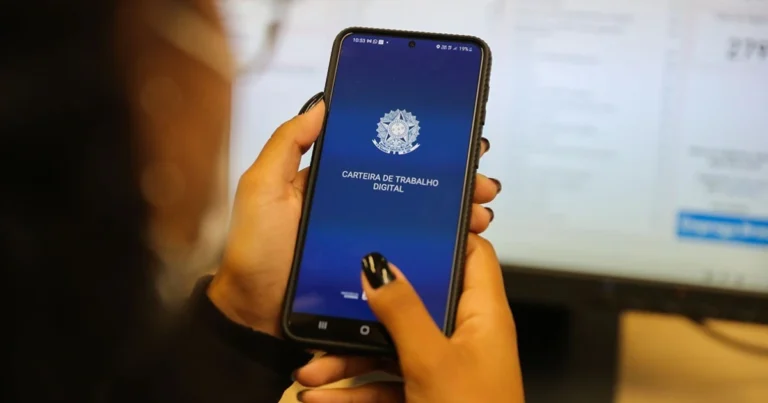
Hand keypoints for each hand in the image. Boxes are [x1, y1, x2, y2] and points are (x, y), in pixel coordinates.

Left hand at [208, 93, 501, 335]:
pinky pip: (413, 257)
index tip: (455, 142)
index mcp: (334, 183)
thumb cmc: (254, 253)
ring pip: (422, 221)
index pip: (386, 157)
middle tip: (479, 180)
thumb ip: (287, 144)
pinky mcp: (374, 274)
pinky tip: (462, 244)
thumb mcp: (262, 189)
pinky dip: (442, 249)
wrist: (255, 317)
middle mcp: (356, 209)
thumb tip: (321, 104)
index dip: (421, 148)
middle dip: (453, 181)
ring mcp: (368, 242)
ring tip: (478, 212)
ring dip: (456, 214)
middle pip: (414, 187)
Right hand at [294, 234, 522, 402]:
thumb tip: (380, 266)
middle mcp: (465, 337)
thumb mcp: (431, 362)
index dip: (444, 233)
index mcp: (482, 316)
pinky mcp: (425, 396)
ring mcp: (443, 369)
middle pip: (415, 303)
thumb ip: (404, 311)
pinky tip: (321, 400)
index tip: (403, 219)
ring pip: (390, 349)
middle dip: (367, 310)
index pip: (472, 255)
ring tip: (310, 374)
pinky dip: (355, 392)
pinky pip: (385, 385)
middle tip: (332, 303)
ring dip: (348, 361)